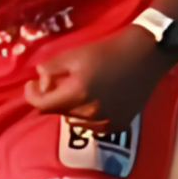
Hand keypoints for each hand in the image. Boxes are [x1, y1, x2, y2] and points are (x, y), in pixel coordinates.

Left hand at [24, 26, 168, 126]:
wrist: (146, 54)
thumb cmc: (107, 50)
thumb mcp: (73, 54)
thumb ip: (50, 69)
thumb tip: (39, 82)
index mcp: (77, 94)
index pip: (42, 105)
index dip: (33, 95)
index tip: (31, 86)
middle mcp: (90, 113)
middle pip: (58, 112)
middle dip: (53, 98)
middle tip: (58, 82)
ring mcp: (106, 122)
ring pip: (74, 121)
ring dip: (70, 109)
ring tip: (78, 91)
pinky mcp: (119, 125)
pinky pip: (92, 127)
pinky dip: (87, 117)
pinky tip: (94, 101)